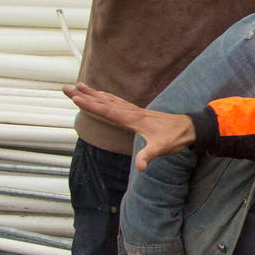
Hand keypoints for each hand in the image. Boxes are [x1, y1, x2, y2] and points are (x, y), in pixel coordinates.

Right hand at [64, 82, 196, 169]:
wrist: (189, 128)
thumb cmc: (175, 138)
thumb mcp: (162, 149)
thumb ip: (149, 156)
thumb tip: (141, 168)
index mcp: (132, 118)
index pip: (106, 110)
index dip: (90, 105)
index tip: (75, 97)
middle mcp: (131, 111)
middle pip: (103, 101)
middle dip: (84, 95)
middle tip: (66, 87)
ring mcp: (134, 110)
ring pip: (109, 99)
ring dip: (93, 93)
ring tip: (79, 85)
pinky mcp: (137, 113)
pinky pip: (117, 102)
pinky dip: (106, 97)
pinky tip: (101, 95)